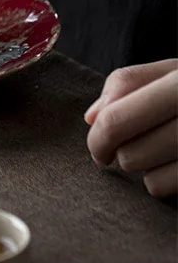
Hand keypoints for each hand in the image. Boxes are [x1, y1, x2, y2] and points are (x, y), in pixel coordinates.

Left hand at [85, 60, 177, 196]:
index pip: (116, 120)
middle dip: (122, 156)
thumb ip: (129, 84)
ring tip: (165, 152)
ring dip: (148, 170)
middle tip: (132, 148)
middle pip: (130, 155)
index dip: (97, 139)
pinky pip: (169, 190)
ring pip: (150, 179)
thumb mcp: (174, 72)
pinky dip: (167, 183)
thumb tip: (92, 117)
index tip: (99, 147)